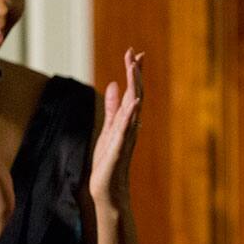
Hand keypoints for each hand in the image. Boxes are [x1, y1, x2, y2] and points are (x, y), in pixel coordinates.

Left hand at [89, 48, 142, 204]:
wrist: (108, 190)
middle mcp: (130, 126)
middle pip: (136, 95)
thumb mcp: (107, 129)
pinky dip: (131, 113)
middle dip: (135, 74)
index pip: (132, 92)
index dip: (133, 72)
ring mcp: (126, 136)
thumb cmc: (108, 162)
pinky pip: (126, 128)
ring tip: (134, 69)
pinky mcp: (119, 148)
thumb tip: (114, 84)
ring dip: (135, 87)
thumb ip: (112, 108)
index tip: (134, 53)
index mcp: (125, 120)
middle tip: (135, 53)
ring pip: (134, 107)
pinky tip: (135, 101)